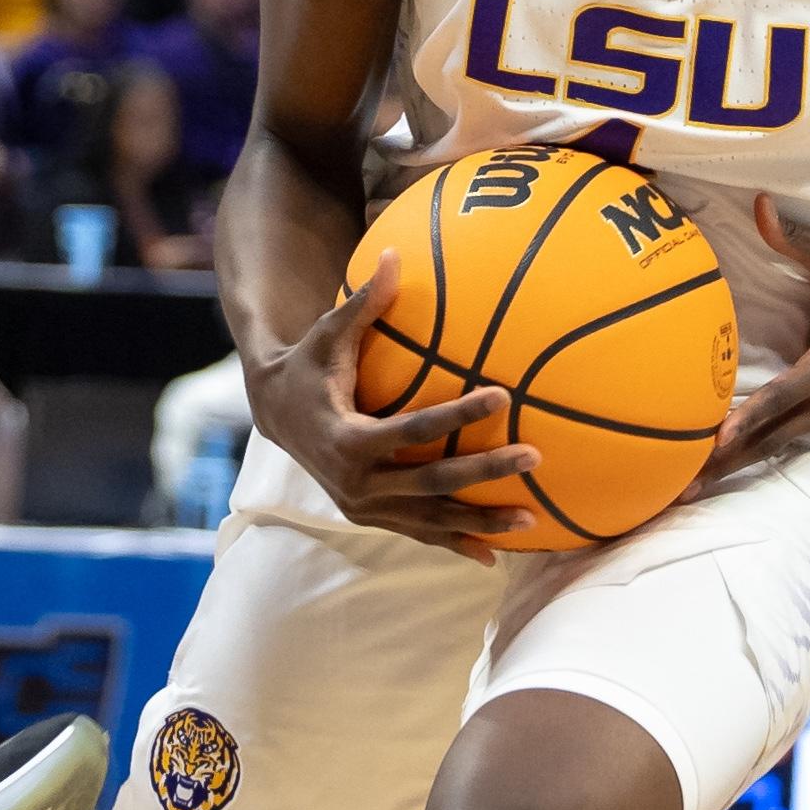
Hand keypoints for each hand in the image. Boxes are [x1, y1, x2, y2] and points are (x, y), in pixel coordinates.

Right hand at [246, 256, 536, 560]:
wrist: (275, 415)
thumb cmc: (310, 365)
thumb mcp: (329, 334)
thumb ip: (363, 301)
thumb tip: (390, 251)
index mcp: (347, 439)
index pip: (411, 429)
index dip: (456, 416)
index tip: (500, 396)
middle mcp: (356, 483)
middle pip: (431, 483)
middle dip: (485, 473)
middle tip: (534, 455)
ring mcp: (365, 507)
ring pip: (431, 520)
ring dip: (481, 522)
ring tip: (531, 520)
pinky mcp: (372, 518)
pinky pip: (421, 534)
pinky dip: (456, 544)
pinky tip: (495, 558)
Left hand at [705, 197, 809, 482]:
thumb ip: (796, 238)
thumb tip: (762, 204)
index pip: (778, 400)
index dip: (744, 423)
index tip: (712, 446)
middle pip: (769, 439)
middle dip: (725, 464)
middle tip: (680, 491)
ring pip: (776, 446)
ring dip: (736, 465)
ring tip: (691, 490)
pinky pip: (787, 438)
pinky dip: (755, 452)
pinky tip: (724, 465)